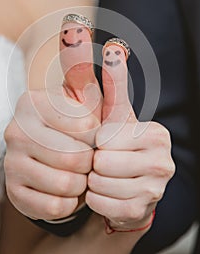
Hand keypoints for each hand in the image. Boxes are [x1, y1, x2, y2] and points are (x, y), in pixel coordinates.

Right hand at [4, 20, 101, 219]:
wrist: (63, 164)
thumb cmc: (80, 128)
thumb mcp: (87, 97)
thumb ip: (80, 63)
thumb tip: (75, 22)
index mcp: (32, 103)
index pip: (83, 125)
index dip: (97, 134)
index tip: (93, 133)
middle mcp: (15, 130)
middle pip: (75, 156)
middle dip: (91, 160)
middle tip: (89, 157)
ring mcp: (10, 163)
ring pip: (67, 184)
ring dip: (83, 182)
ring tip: (79, 172)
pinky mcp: (14, 193)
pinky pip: (56, 207)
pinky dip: (70, 202)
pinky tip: (67, 188)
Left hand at [86, 41, 174, 230]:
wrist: (126, 180)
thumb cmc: (118, 142)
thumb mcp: (115, 111)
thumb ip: (113, 80)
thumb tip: (114, 46)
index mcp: (157, 134)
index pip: (105, 137)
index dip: (97, 140)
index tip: (105, 142)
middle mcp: (163, 161)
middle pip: (103, 162)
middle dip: (94, 161)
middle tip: (102, 159)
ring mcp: (156, 190)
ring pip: (100, 184)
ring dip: (94, 180)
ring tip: (104, 174)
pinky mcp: (142, 211)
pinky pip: (101, 204)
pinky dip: (96, 198)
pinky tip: (106, 190)